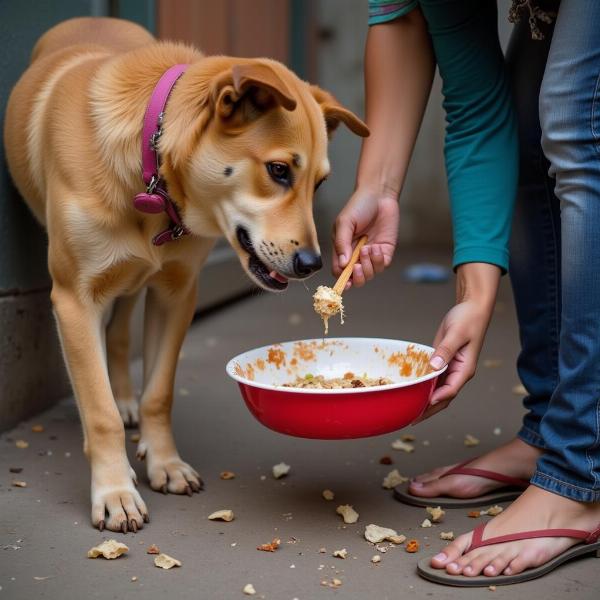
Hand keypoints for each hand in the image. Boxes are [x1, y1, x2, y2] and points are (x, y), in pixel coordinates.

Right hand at [332, 186, 398, 287]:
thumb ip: (342, 243)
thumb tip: (342, 264)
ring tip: (368, 247)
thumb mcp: (344, 223)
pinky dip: (379, 260)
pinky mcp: (385, 251)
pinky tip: (377, 246)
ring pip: (370, 274)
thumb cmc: (358, 206)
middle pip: (356, 279)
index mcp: (342, 250)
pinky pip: (383, 265)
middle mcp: (356, 256)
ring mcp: (371, 255)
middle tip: (357, 266)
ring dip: (369, 265)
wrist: (379, 195)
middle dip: (358, 277)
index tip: (346, 280)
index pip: (340, 272)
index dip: (343, 280)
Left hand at [413, 263, 499, 422]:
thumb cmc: (468, 320)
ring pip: (437, 390)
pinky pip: (432, 378)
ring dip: (424, 401)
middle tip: (411, 419)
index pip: (450, 390)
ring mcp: (450, 369)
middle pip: (443, 397)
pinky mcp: (442, 362)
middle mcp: (458, 373)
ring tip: (408, 411)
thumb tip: (434, 366)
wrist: (471, 308)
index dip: (436, 399)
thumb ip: (445, 351)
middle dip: (428, 409)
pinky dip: (423, 386)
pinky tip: (411, 391)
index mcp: (464, 369)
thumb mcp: (456, 334)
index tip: (423, 406)